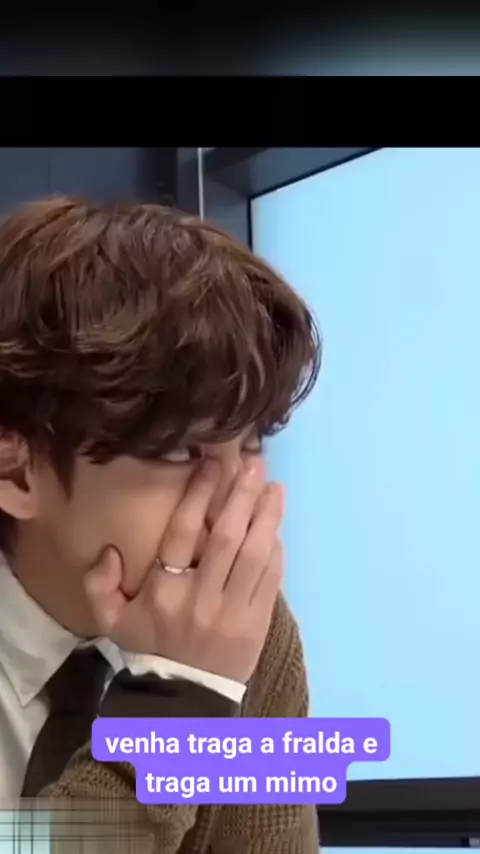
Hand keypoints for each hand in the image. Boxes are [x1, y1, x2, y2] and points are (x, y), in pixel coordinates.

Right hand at [84, 460, 284, 683]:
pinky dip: (276, 551)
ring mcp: (233, 610)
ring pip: (255, 554)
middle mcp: (200, 596)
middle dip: (242, 496)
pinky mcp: (257, 622)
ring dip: (267, 517)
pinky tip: (277, 527)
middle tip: (254, 464)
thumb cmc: (149, 645)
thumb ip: (99, 584)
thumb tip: (110, 550)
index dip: (198, 495)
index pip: (182, 533)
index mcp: (164, 591)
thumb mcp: (112, 619)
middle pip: (226, 537)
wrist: (183, 696)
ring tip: (275, 488)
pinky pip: (271, 579)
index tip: (211, 464)